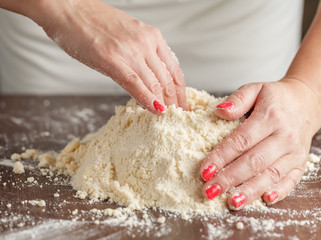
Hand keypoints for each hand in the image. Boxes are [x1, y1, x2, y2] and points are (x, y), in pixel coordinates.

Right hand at [30, 0, 187, 113]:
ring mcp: (129, 50)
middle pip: (168, 80)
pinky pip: (135, 83)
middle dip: (175, 102)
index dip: (181, 92)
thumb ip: (142, 55)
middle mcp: (146, 42)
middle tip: (178, 117)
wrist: (67, 7)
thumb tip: (150, 79)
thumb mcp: (128, 36)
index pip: (175, 70)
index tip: (183, 106)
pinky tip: (154, 110)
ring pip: (154, 83)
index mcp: (152, 36)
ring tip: (168, 119)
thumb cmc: (95, 23)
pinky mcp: (111, 58)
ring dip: (164, 104)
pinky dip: (146, 99)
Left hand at [200, 79, 320, 208]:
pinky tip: (264, 200)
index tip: (204, 170)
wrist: (306, 102)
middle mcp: (284, 136)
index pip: (241, 140)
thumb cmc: (276, 98)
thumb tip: (219, 111)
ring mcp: (295, 152)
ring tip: (231, 202)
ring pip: (270, 175)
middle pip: (254, 162)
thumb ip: (237, 99)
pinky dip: (279, 192)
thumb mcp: (256, 89)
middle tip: (210, 191)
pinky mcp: (301, 163)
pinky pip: (291, 181)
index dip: (221, 157)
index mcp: (270, 117)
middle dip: (230, 178)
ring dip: (250, 191)